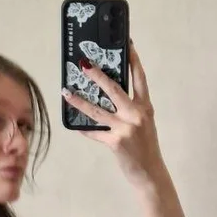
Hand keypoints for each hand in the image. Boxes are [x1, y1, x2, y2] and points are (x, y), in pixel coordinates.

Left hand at [62, 43, 165, 189]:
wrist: (150, 172)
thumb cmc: (145, 146)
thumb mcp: (143, 123)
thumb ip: (130, 108)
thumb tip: (109, 94)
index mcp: (145, 107)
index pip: (140, 78)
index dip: (133, 60)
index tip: (127, 44)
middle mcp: (136, 114)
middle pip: (115, 89)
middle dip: (98, 76)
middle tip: (83, 63)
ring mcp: (125, 128)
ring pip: (98, 110)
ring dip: (79, 101)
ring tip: (66, 92)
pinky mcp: (115, 142)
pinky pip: (95, 132)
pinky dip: (84, 129)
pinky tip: (74, 125)